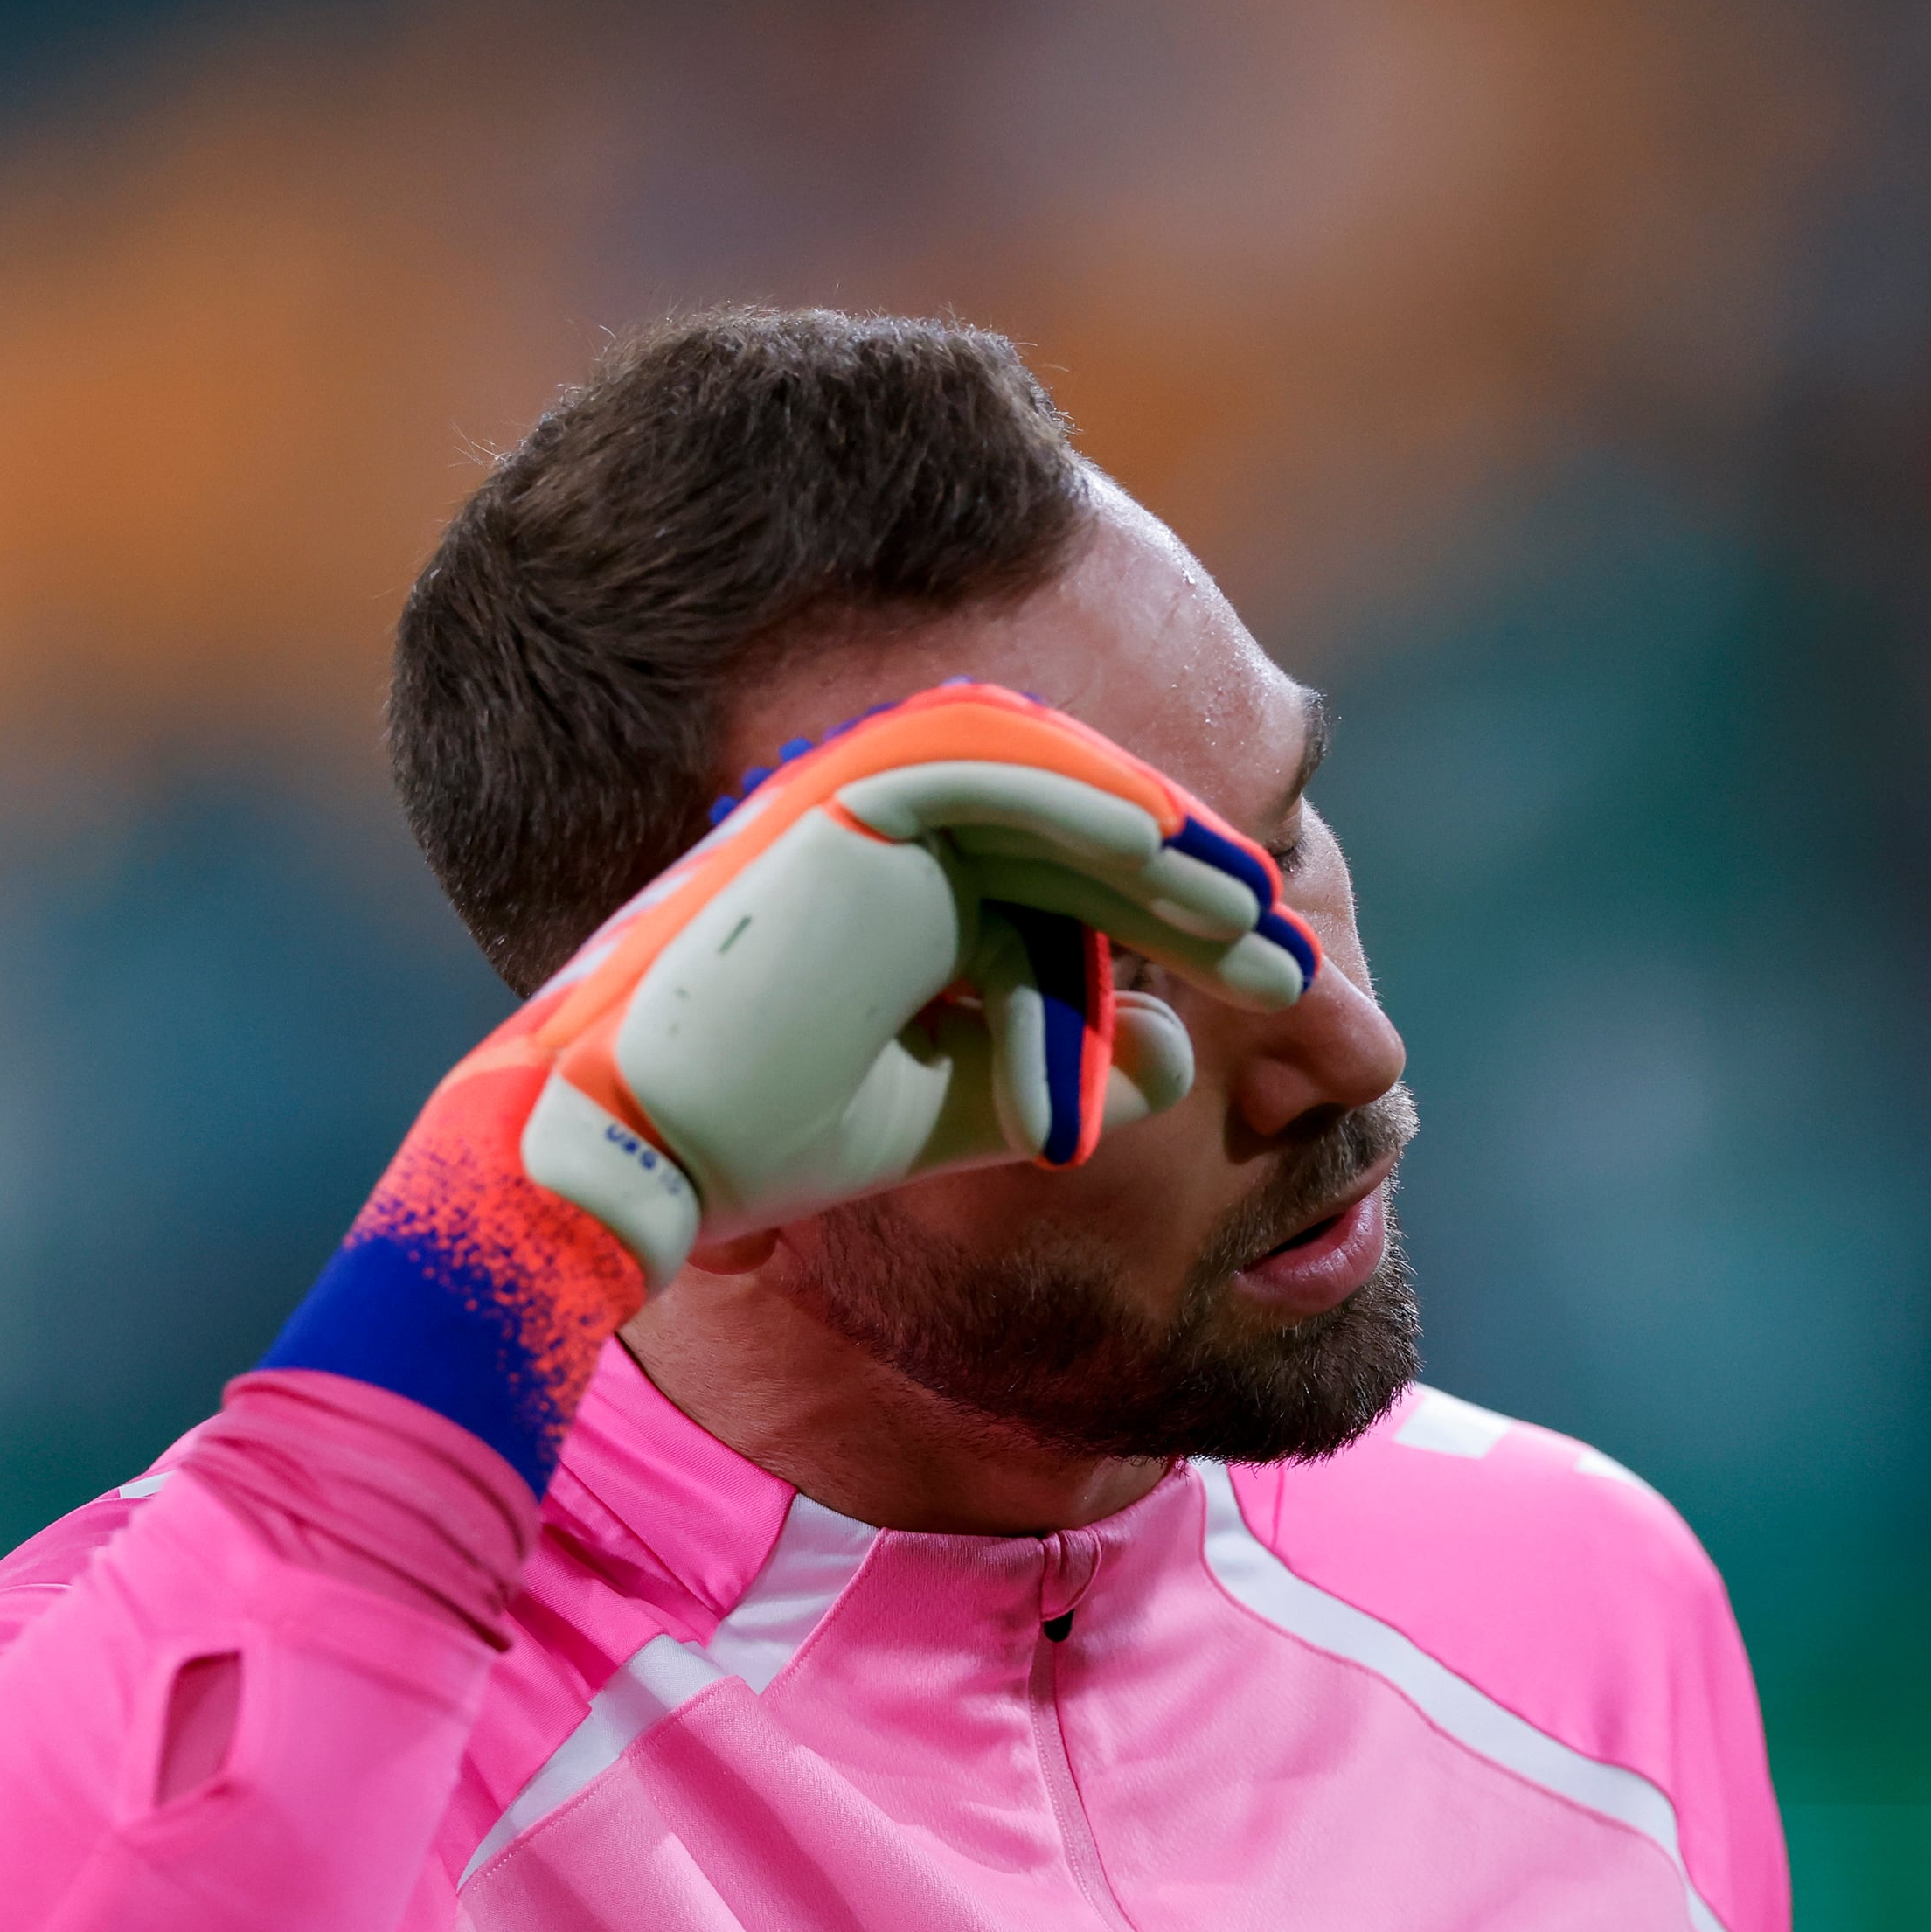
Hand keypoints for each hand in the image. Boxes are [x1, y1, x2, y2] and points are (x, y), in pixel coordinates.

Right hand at [261, 681, 1321, 1481]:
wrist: (632, 1154)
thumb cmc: (764, 1146)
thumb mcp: (945, 1110)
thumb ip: (1056, 1070)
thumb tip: (1186, 1056)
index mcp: (890, 898)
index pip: (1067, 896)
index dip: (1179, 937)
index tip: (1281, 988)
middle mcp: (879, 838)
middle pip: (1078, 843)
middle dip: (1195, 897)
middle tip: (1298, 960)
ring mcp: (858, 805)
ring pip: (1055, 798)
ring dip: (1165, 850)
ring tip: (1259, 918)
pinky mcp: (846, 797)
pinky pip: (997, 777)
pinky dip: (1095, 807)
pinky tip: (1182, 861)